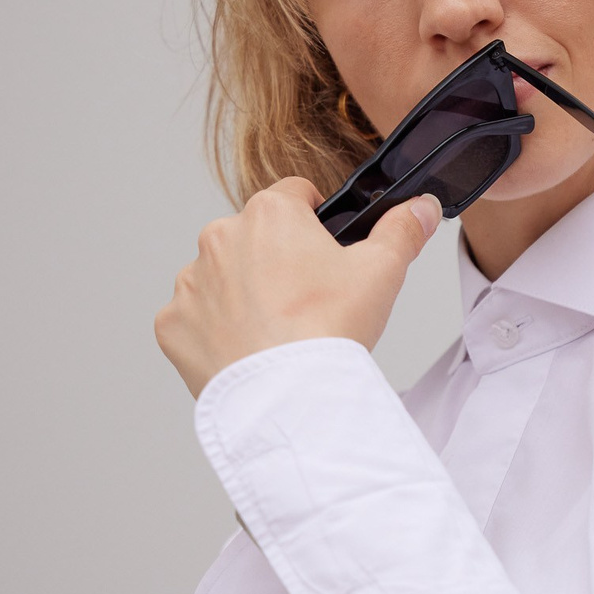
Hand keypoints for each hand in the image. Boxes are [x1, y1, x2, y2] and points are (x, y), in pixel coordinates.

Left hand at [154, 180, 441, 397]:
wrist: (287, 398)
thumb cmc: (330, 330)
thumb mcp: (382, 271)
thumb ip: (402, 230)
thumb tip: (420, 207)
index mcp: (268, 213)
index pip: (294, 195)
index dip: (316, 221)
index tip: (326, 254)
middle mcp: (219, 238)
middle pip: (254, 236)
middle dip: (276, 259)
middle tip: (307, 300)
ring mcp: (190, 283)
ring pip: (222, 277)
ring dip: (243, 293)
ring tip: (278, 331)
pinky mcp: (172, 324)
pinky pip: (195, 318)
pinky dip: (216, 331)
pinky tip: (248, 350)